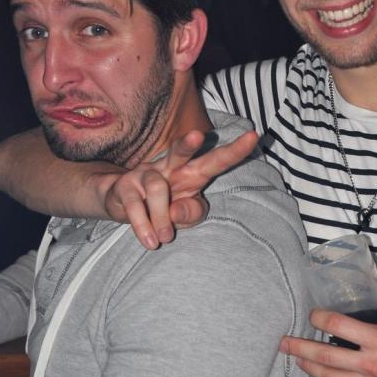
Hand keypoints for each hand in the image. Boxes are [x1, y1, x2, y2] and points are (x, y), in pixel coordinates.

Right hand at [103, 129, 258, 248]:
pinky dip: (144, 226)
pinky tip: (151, 241)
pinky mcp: (125, 187)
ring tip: (165, 238)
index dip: (234, 150)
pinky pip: (135, 206)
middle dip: (188, 143)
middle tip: (198, 135)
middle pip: (180, 151)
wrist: (123, 205)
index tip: (254, 136)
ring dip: (162, 217)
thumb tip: (177, 213)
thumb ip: (192, 213)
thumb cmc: (165, 208)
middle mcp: (170, 167)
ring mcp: (146, 174)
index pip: (216, 161)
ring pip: (158, 188)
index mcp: (192, 173)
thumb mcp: (186, 215)